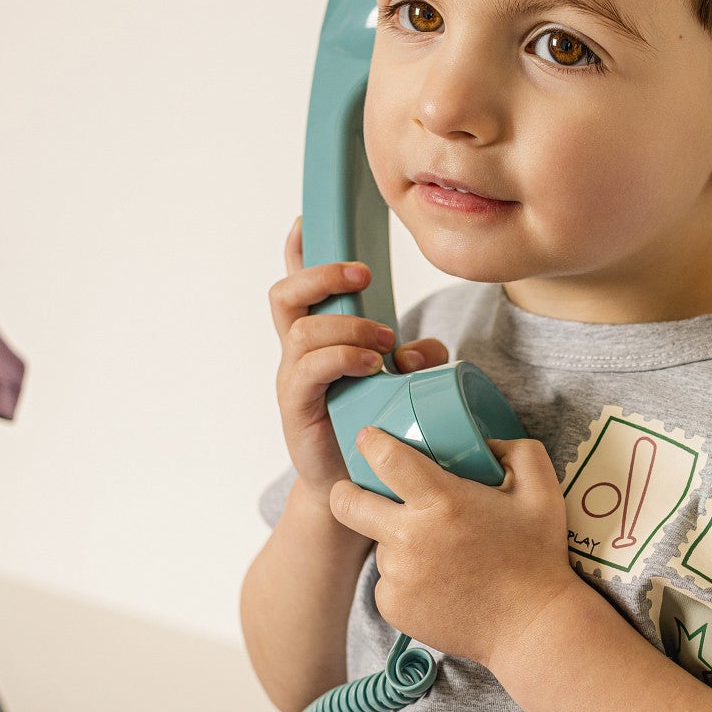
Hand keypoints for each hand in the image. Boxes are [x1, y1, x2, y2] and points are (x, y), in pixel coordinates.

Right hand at [270, 218, 447, 497]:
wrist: (354, 490)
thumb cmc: (376, 431)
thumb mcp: (405, 386)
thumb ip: (419, 359)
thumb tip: (425, 350)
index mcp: (320, 340)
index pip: (301, 288)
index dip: (299, 252)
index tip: (307, 220)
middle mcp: (299, 355)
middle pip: (286, 296)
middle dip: (321, 275)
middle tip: (363, 274)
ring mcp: (295, 380)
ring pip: (301, 329)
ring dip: (346, 324)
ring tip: (382, 341)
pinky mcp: (298, 407)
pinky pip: (308, 369)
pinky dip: (341, 357)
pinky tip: (371, 364)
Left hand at [329, 429, 581, 673]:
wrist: (531, 627)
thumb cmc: (538, 557)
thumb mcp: (542, 491)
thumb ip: (517, 451)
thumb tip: (485, 443)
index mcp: (442, 502)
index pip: (385, 459)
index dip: (371, 443)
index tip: (368, 439)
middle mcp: (410, 538)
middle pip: (346, 504)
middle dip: (346, 491)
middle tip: (356, 491)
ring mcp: (398, 577)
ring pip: (379, 546)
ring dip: (398, 544)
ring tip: (441, 557)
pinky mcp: (393, 607)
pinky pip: (388, 582)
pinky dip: (407, 580)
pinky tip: (440, 585)